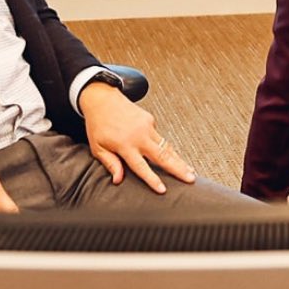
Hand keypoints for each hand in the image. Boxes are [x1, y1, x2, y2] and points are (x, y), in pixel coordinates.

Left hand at [78, 83, 196, 193]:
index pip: (142, 166)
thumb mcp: (98, 147)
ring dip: (179, 159)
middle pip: (163, 156)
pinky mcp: (150, 120)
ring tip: (189, 170)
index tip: (163, 190)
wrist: (102, 98)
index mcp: (125, 145)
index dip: (153, 179)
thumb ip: (110, 163)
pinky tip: (172, 155)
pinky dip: (167, 147)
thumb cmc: (98, 123)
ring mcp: (147, 126)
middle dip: (178, 169)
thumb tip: (118, 180)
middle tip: (190, 179)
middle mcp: (139, 135)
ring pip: (167, 146)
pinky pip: (159, 137)